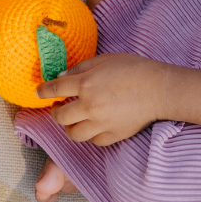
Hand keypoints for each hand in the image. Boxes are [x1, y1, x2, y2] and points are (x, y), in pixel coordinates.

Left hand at [35, 53, 169, 145]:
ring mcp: (102, 123)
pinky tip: (93, 126)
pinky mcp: (115, 135)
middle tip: (59, 107)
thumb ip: (79, 68)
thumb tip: (61, 77)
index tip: (39, 92)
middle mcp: (90, 106)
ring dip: (69, 127)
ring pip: (74, 134)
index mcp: (86, 84)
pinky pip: (94, 141)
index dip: (43, 91)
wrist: (161, 89)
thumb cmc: (133, 69)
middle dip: (55, 112)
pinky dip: (90, 135)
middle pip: (60, 117)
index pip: (55, 89)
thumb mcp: (103, 60)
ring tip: (73, 120)